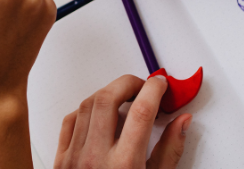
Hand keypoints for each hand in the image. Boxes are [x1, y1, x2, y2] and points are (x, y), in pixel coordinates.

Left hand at [55, 74, 190, 168]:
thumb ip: (170, 151)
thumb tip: (183, 121)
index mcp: (124, 166)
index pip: (140, 112)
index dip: (154, 89)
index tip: (163, 84)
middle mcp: (95, 158)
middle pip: (108, 99)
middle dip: (129, 83)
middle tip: (144, 87)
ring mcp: (74, 157)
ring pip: (87, 105)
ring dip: (108, 93)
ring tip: (126, 98)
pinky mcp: (60, 160)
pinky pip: (70, 121)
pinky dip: (86, 109)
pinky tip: (100, 114)